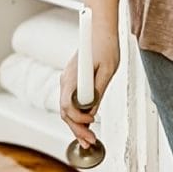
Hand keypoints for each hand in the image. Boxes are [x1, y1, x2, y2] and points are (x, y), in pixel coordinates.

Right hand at [59, 29, 120, 149]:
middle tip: (90, 142)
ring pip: (66, 110)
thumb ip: (99, 89)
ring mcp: (67, 82)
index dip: (78, 119)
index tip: (91, 123)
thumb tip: (93, 109)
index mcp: (73, 77)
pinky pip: (71, 103)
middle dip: (76, 129)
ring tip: (88, 140)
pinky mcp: (73, 82)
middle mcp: (65, 80)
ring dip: (76, 126)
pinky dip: (77, 116)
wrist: (99, 29)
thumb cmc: (105, 45)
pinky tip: (86, 126)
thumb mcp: (108, 69)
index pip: (67, 106)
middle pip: (65, 112)